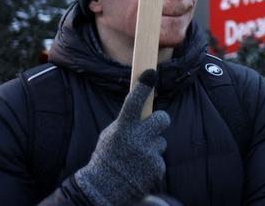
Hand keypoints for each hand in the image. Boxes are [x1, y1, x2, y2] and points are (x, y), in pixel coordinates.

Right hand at [74, 70, 169, 205]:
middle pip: (162, 118)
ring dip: (152, 147)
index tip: (151, 74)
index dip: (142, 87)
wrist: (102, 190)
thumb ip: (126, 123)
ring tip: (136, 158)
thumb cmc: (106, 158)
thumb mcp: (110, 136)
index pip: (133, 103)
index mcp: (122, 129)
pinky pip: (160, 158)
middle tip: (150, 130)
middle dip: (158, 122)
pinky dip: (151, 163)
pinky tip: (139, 170)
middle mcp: (136, 139)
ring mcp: (147, 154)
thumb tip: (143, 104)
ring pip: (161, 141)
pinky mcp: (156, 167)